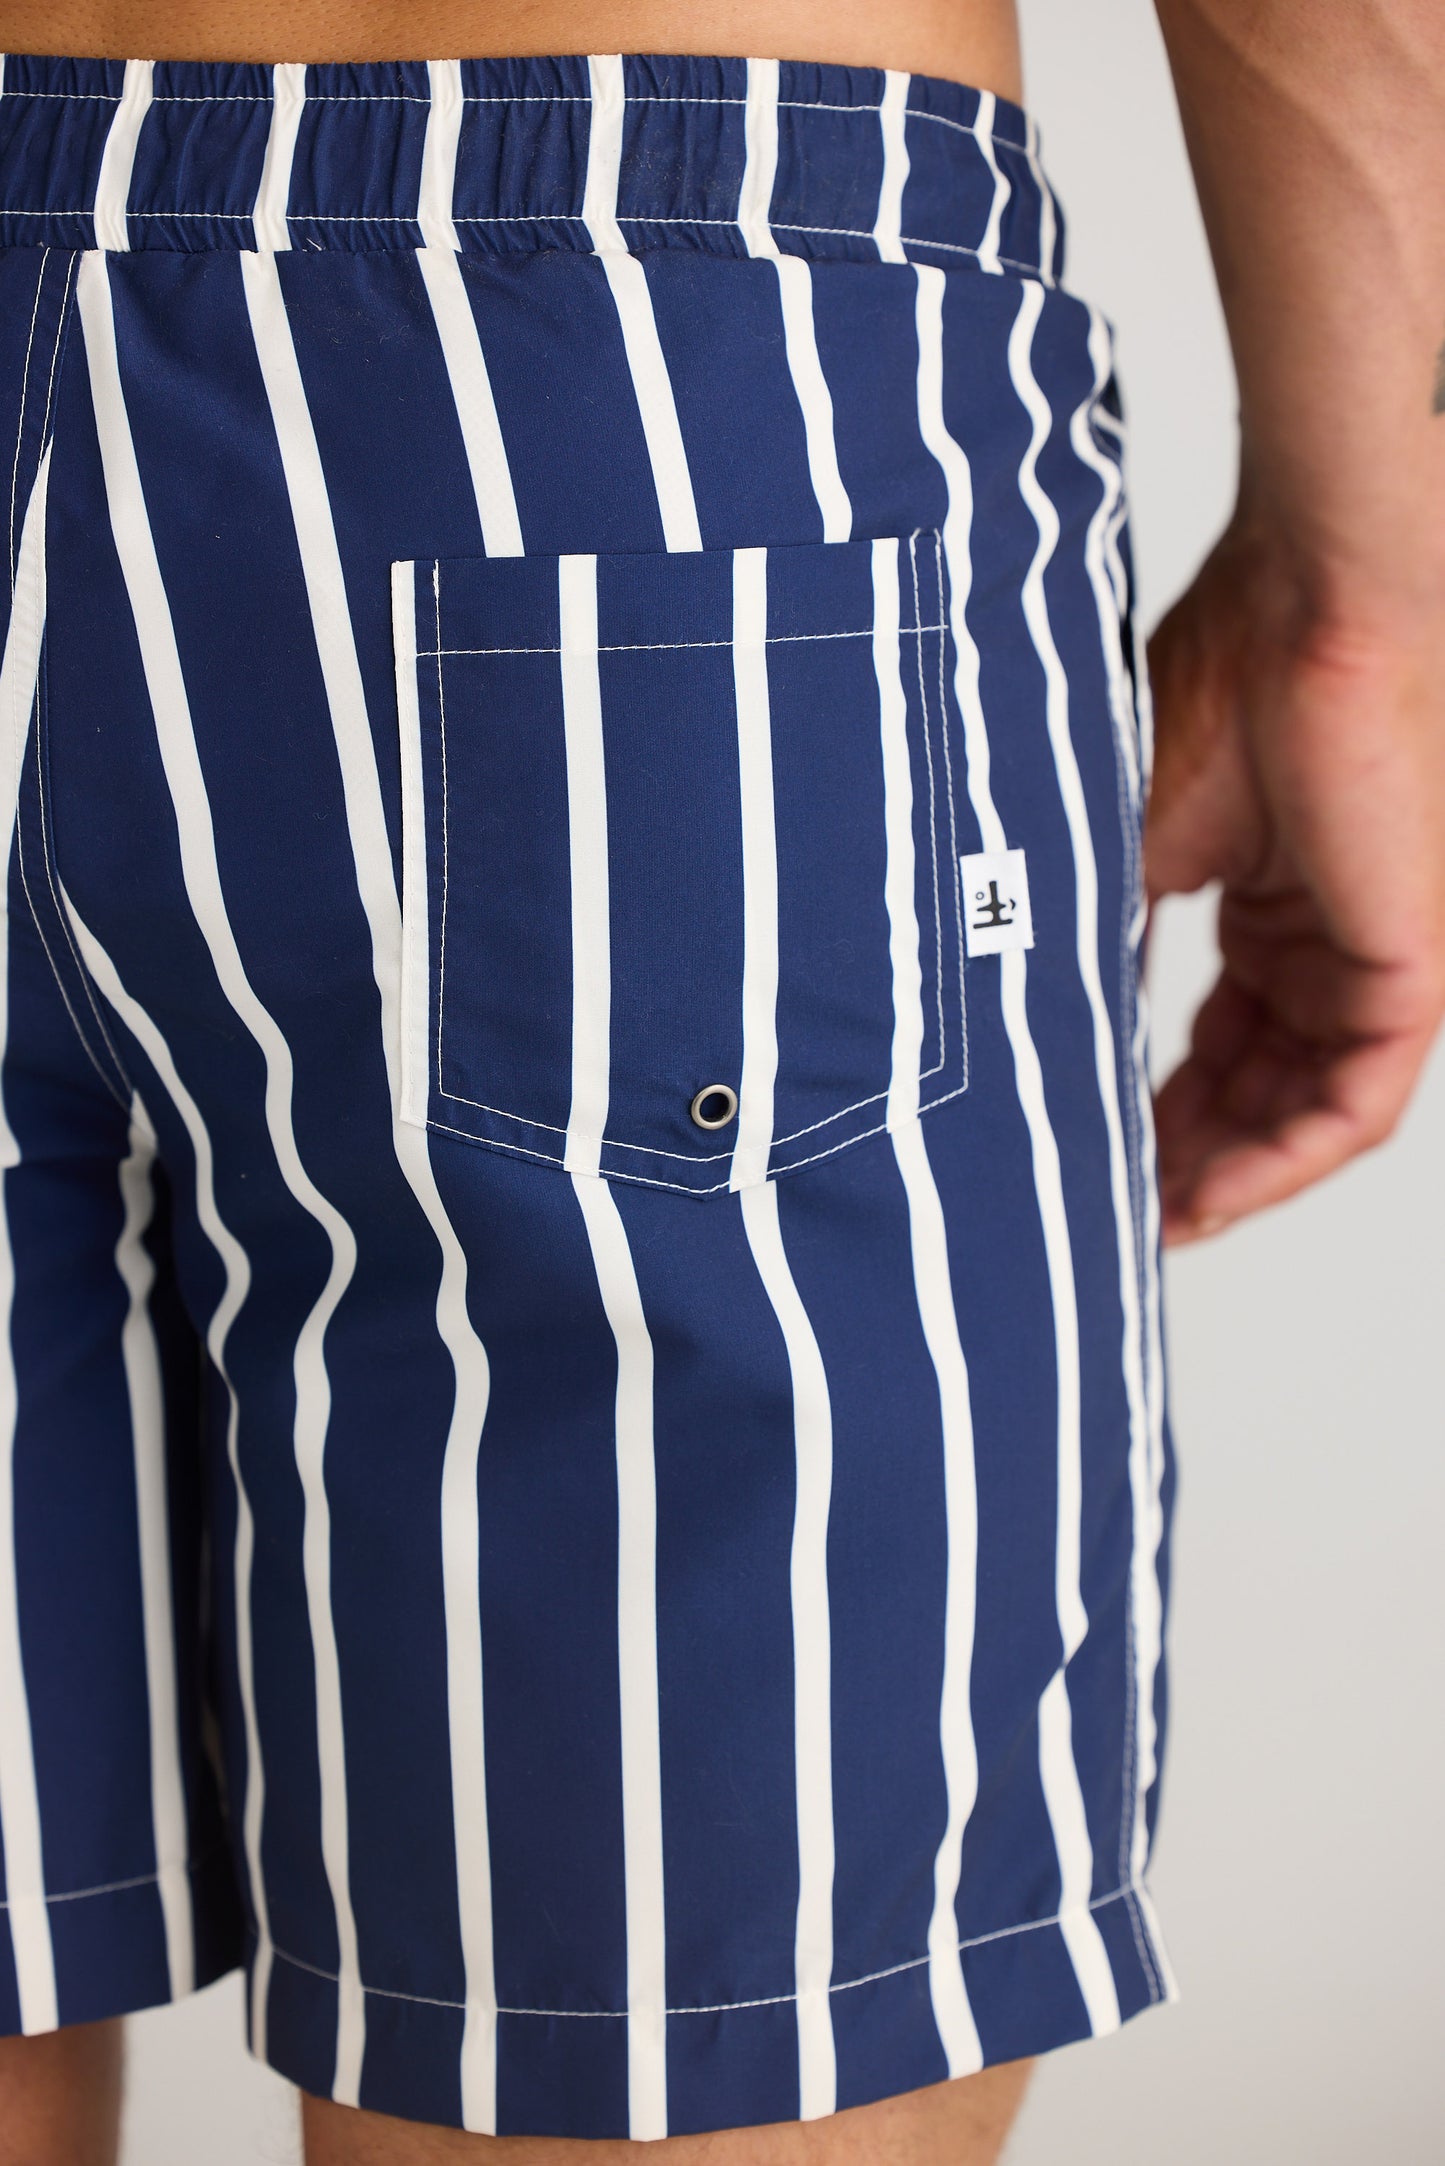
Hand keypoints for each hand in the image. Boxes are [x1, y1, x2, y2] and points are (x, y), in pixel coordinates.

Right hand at [1143, 515, 1444, 1245]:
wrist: (1309, 614)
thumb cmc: (1219, 688)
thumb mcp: (1125, 852)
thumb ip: (1100, 949)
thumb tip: (1036, 1038)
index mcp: (1263, 908)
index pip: (1211, 1045)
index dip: (1151, 1113)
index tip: (1085, 1161)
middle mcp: (1320, 944)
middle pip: (1254, 1092)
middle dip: (1185, 1161)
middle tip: (1113, 1215)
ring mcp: (1368, 962)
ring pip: (1303, 1112)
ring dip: (1230, 1177)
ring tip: (1153, 1225)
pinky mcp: (1412, 971)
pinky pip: (1354, 1105)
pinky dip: (1283, 1162)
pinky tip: (1211, 1197)